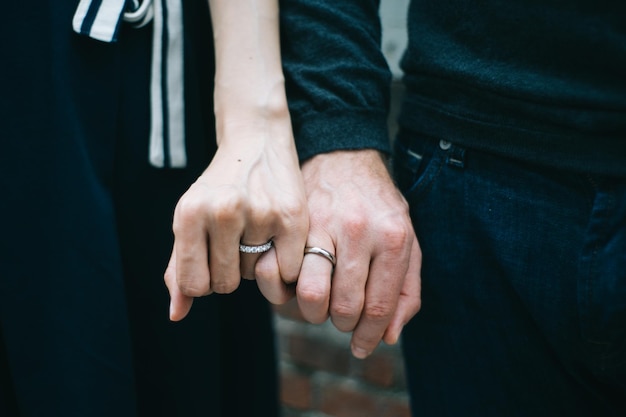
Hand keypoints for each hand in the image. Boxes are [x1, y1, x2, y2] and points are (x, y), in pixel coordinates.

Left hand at [164, 120, 307, 319]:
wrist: (256, 142)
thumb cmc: (219, 188)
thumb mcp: (191, 219)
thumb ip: (180, 267)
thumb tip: (175, 315)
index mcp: (189, 213)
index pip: (194, 285)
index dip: (205, 281)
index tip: (212, 262)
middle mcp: (223, 211)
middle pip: (226, 284)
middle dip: (231, 272)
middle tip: (237, 242)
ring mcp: (260, 213)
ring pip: (256, 277)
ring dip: (257, 263)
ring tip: (257, 231)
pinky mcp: (292, 217)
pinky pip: (286, 271)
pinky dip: (283, 264)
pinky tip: (278, 239)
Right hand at [273, 149, 421, 357]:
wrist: (345, 156)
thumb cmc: (378, 205)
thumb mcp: (408, 239)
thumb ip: (406, 289)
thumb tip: (387, 336)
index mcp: (392, 238)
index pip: (378, 306)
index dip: (368, 336)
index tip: (360, 347)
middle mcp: (358, 231)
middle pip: (343, 307)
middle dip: (340, 323)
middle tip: (340, 314)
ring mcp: (322, 224)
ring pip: (310, 294)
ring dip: (312, 311)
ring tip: (318, 301)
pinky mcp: (292, 221)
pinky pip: (278, 270)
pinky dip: (280, 289)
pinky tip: (292, 285)